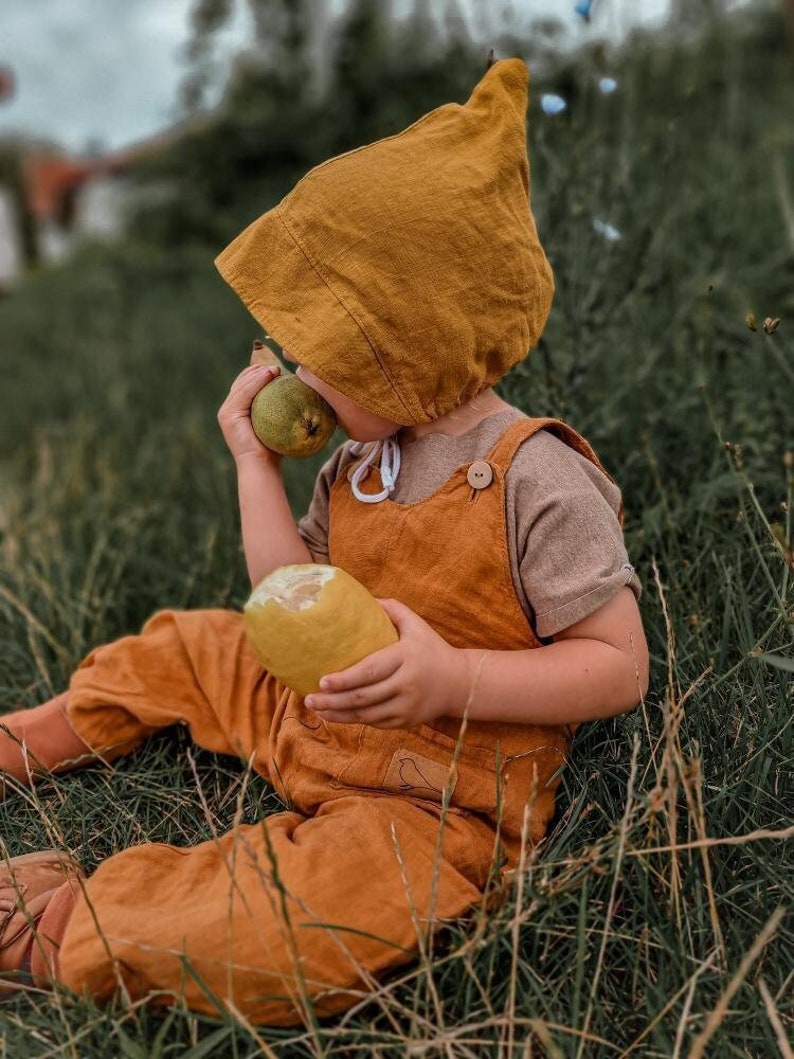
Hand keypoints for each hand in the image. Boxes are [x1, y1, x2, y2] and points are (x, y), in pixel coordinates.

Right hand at [218, 363, 280, 462]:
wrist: (263, 466)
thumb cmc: (274, 448)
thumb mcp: (276, 422)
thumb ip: (279, 407)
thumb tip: (296, 390)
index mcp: (238, 408)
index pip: (246, 383)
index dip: (259, 372)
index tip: (277, 368)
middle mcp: (228, 408)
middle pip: (242, 380)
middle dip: (259, 369)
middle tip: (277, 367)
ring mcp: (226, 411)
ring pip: (243, 384)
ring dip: (259, 373)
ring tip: (275, 369)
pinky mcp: (228, 415)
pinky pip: (244, 393)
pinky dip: (256, 382)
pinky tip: (269, 375)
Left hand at [304, 599, 471, 728]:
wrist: (460, 683)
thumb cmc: (432, 648)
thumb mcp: (416, 624)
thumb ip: (392, 609)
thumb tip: (361, 598)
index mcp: (406, 658)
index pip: (370, 671)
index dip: (344, 679)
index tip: (321, 680)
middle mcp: (406, 685)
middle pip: (363, 697)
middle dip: (333, 700)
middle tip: (308, 699)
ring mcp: (407, 706)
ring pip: (366, 715)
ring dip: (338, 714)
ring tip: (316, 708)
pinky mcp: (406, 721)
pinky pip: (375, 723)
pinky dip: (354, 721)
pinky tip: (335, 716)